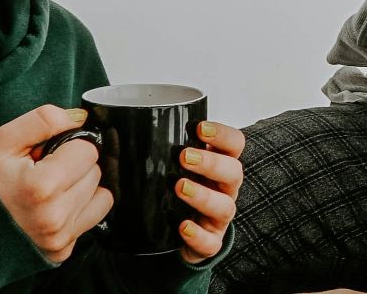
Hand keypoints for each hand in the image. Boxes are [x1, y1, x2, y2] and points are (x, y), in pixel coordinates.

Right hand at [0, 106, 110, 262]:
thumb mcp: (5, 141)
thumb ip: (44, 120)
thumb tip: (81, 118)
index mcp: (40, 187)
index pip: (87, 149)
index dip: (69, 145)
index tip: (48, 154)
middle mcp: (53, 217)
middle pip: (95, 171)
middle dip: (75, 165)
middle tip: (46, 171)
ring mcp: (59, 238)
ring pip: (100, 193)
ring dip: (80, 186)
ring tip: (50, 189)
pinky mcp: (63, 250)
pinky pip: (96, 215)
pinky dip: (83, 206)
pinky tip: (59, 204)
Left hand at [174, 120, 245, 263]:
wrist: (185, 232)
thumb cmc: (184, 190)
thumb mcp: (182, 166)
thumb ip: (170, 149)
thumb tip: (132, 124)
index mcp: (221, 165)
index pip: (235, 144)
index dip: (222, 134)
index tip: (199, 127)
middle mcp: (226, 189)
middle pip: (234, 172)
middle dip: (211, 163)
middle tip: (184, 157)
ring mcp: (220, 217)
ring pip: (224, 206)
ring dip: (203, 196)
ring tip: (179, 187)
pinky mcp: (211, 241)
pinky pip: (210, 242)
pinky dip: (197, 235)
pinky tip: (182, 226)